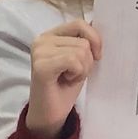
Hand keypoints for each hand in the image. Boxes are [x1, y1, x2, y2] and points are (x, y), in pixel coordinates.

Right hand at [25, 20, 101, 138]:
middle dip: (87, 61)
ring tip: (69, 78)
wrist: (51, 114)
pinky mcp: (41, 66)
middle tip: (73, 74)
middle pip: (83, 40)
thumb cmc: (65, 88)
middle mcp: (41, 40)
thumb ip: (84, 41)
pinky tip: (66, 81)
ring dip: (82, 69)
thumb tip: (97, 24)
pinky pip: (73, 61)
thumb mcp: (79, 60)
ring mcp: (39, 52)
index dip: (94, 38)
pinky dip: (77, 73)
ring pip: (80, 51)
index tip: (98, 56)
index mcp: (50, 35)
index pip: (79, 23)